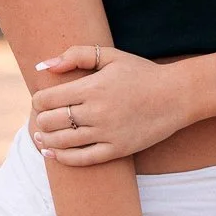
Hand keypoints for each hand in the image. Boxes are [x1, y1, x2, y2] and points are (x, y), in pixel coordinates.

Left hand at [29, 45, 190, 163]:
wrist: (177, 95)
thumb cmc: (142, 73)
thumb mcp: (110, 55)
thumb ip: (75, 55)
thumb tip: (42, 66)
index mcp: (92, 88)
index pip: (47, 99)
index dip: (37, 101)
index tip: (41, 100)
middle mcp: (97, 112)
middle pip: (50, 122)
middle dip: (41, 120)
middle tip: (42, 119)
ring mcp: (107, 133)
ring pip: (62, 142)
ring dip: (46, 141)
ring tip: (41, 138)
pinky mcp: (117, 149)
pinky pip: (82, 159)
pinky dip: (62, 158)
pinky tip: (53, 154)